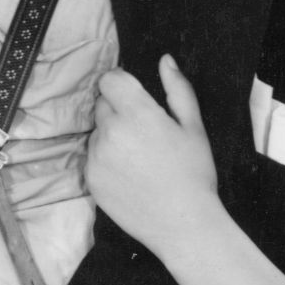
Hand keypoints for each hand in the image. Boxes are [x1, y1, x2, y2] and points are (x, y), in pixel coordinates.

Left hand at [90, 55, 220, 257]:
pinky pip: (93, 158)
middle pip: (102, 105)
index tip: (136, 97)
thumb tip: (165, 60)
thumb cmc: (194, 173)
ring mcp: (96, 156)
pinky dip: (106, 160)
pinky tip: (130, 175)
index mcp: (136, 113)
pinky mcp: (90, 179)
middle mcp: (110, 131)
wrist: (183, 224)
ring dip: (111, 136)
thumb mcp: (194, 127)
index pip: (110, 80)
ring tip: (138, 159)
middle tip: (144, 133)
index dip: (122, 84)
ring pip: (97, 132)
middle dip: (119, 111)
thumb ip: (178, 89)